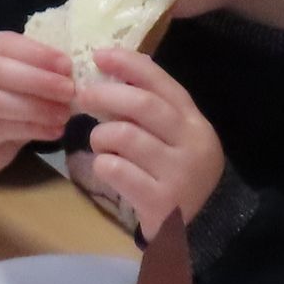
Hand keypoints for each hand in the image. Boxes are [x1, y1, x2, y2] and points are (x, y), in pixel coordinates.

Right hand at [0, 32, 80, 177]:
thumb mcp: (15, 82)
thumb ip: (39, 74)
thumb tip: (76, 75)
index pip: (6, 44)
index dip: (37, 53)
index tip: (67, 65)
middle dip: (37, 79)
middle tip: (69, 90)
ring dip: (35, 107)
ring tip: (64, 115)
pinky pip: (1, 129)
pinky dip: (32, 130)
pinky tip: (54, 131)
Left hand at [72, 48, 222, 239]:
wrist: (200, 228)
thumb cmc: (176, 175)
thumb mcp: (175, 138)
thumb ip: (151, 110)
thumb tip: (110, 71)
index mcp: (194, 121)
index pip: (161, 82)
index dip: (128, 64)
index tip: (99, 55)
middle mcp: (191, 143)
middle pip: (142, 104)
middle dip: (106, 95)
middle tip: (83, 96)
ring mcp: (178, 172)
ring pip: (124, 135)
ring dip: (101, 136)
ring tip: (101, 144)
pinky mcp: (161, 200)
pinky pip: (117, 170)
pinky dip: (102, 164)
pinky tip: (106, 167)